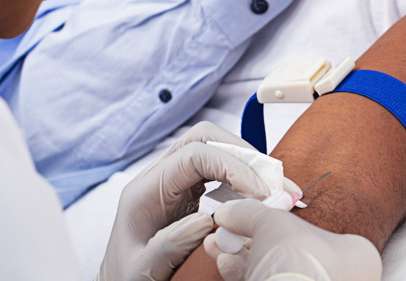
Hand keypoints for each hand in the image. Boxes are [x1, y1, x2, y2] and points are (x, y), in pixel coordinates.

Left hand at [98, 123, 273, 280]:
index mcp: (144, 191)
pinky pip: (218, 172)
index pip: (193, 154)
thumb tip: (207, 220)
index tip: (259, 195)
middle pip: (205, 139)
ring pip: (214, 150)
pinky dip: (245, 180)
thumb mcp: (141, 271)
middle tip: (276, 187)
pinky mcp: (186, 193)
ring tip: (279, 192)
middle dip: (245, 156)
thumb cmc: (125, 278)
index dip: (232, 167)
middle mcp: (158, 178)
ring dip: (249, 165)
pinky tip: (263, 199)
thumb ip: (169, 246)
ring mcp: (173, 182)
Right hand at [203, 198, 381, 280]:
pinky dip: (245, 275)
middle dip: (251, 238)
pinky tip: (225, 264)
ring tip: (217, 245)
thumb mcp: (273, 224)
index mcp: (354, 255)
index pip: (315, 228)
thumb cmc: (300, 264)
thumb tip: (229, 211)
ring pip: (276, 271)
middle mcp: (342, 277)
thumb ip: (251, 213)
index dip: (278, 219)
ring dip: (242, 256)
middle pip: (289, 250)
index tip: (250, 215)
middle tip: (228, 229)